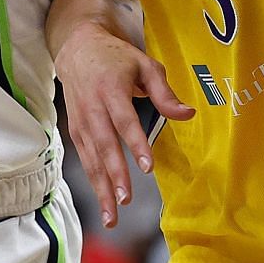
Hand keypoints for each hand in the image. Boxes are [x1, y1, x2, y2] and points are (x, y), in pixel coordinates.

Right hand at [55, 21, 193, 227]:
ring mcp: (81, 120)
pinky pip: (85, 159)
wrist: (77, 47)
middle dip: (115, 173)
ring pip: (91, 158)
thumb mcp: (145, 65)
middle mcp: (92, 107)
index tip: (147, 167)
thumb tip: (188, 114)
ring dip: (101, 187)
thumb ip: (165, 93)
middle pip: (104, 144)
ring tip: (112, 214)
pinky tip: (104, 201)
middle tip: (126, 199)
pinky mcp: (75, 130)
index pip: (124, 119)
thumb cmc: (117, 58)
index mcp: (111, 88)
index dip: (135, 143)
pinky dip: (93, 181)